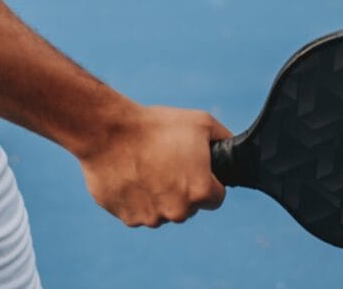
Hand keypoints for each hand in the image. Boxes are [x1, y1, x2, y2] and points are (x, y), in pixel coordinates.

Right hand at [79, 105, 231, 227]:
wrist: (109, 133)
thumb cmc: (158, 126)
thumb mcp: (202, 123)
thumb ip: (224, 140)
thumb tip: (233, 149)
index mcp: (200, 192)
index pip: (216, 198)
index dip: (209, 181)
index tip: (196, 168)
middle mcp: (178, 212)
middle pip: (190, 206)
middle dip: (184, 188)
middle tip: (169, 162)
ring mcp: (152, 218)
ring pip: (164, 210)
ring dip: (160, 195)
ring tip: (147, 166)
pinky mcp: (128, 219)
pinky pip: (141, 211)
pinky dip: (138, 198)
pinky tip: (132, 174)